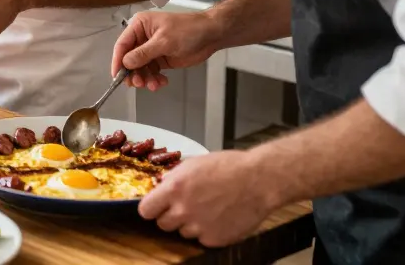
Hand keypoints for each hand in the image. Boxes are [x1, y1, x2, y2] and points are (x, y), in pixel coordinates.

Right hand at [111, 11, 221, 90]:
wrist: (211, 35)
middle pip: (129, 59)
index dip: (118, 61)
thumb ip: (143, 53)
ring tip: (153, 85)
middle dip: (134, 73)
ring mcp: (151, 50)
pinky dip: (154, 79)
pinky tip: (162, 82)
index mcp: (139, 26)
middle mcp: (142, 38)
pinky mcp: (160, 60)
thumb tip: (126, 63)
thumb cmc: (189, 29)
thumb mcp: (164, 41)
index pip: (122, 45)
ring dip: (145, 79)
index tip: (117, 75)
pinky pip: (151, 73)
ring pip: (140, 69)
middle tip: (138, 83)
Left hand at [139, 150, 277, 246]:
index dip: (151, 208)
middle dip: (170, 217)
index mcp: (174, 189)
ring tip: (207, 210)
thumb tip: (161, 187)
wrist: (259, 181)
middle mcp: (184, 210)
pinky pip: (202, 240)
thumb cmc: (229, 167)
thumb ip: (174, 179)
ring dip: (190, 225)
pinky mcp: (215, 239)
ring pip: (182, 233)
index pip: (146, 210)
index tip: (155, 207)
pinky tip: (219, 218)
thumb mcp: (193, 164)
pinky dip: (207, 232)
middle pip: (162, 224)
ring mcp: (199, 227)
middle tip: (184, 208)